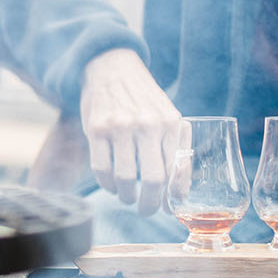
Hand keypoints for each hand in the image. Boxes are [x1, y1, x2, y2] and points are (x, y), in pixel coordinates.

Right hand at [78, 48, 182, 214]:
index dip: (171, 197)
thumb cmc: (144, 99)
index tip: (166, 208)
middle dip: (148, 204)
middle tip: (146, 210)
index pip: (175, 170)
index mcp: (170, 123)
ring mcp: (120, 126)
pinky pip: (101, 168)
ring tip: (127, 196)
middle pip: (151, 179)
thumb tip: (181, 190)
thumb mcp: (169, 116)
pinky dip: (106, 184)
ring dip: (126, 195)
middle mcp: (147, 124)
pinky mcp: (96, 128)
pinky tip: (111, 184)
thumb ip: (177, 148)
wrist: (113, 67)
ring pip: (124, 178)